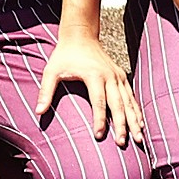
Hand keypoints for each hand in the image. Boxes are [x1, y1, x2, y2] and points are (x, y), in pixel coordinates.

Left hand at [39, 29, 141, 145]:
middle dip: (122, 125)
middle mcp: (110, 76)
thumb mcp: (51, 71)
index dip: (99, 119)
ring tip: (139, 138)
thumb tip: (39, 112)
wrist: (81, 35)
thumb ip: (46, 91)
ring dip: (134, 121)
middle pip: (118, 104)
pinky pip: (131, 96)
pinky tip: (140, 124)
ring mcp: (118, 76)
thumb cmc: (64, 55)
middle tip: (122, 143)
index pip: (99, 102)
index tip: (99, 136)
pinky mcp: (121, 76)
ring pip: (129, 102)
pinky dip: (136, 110)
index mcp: (94, 75)